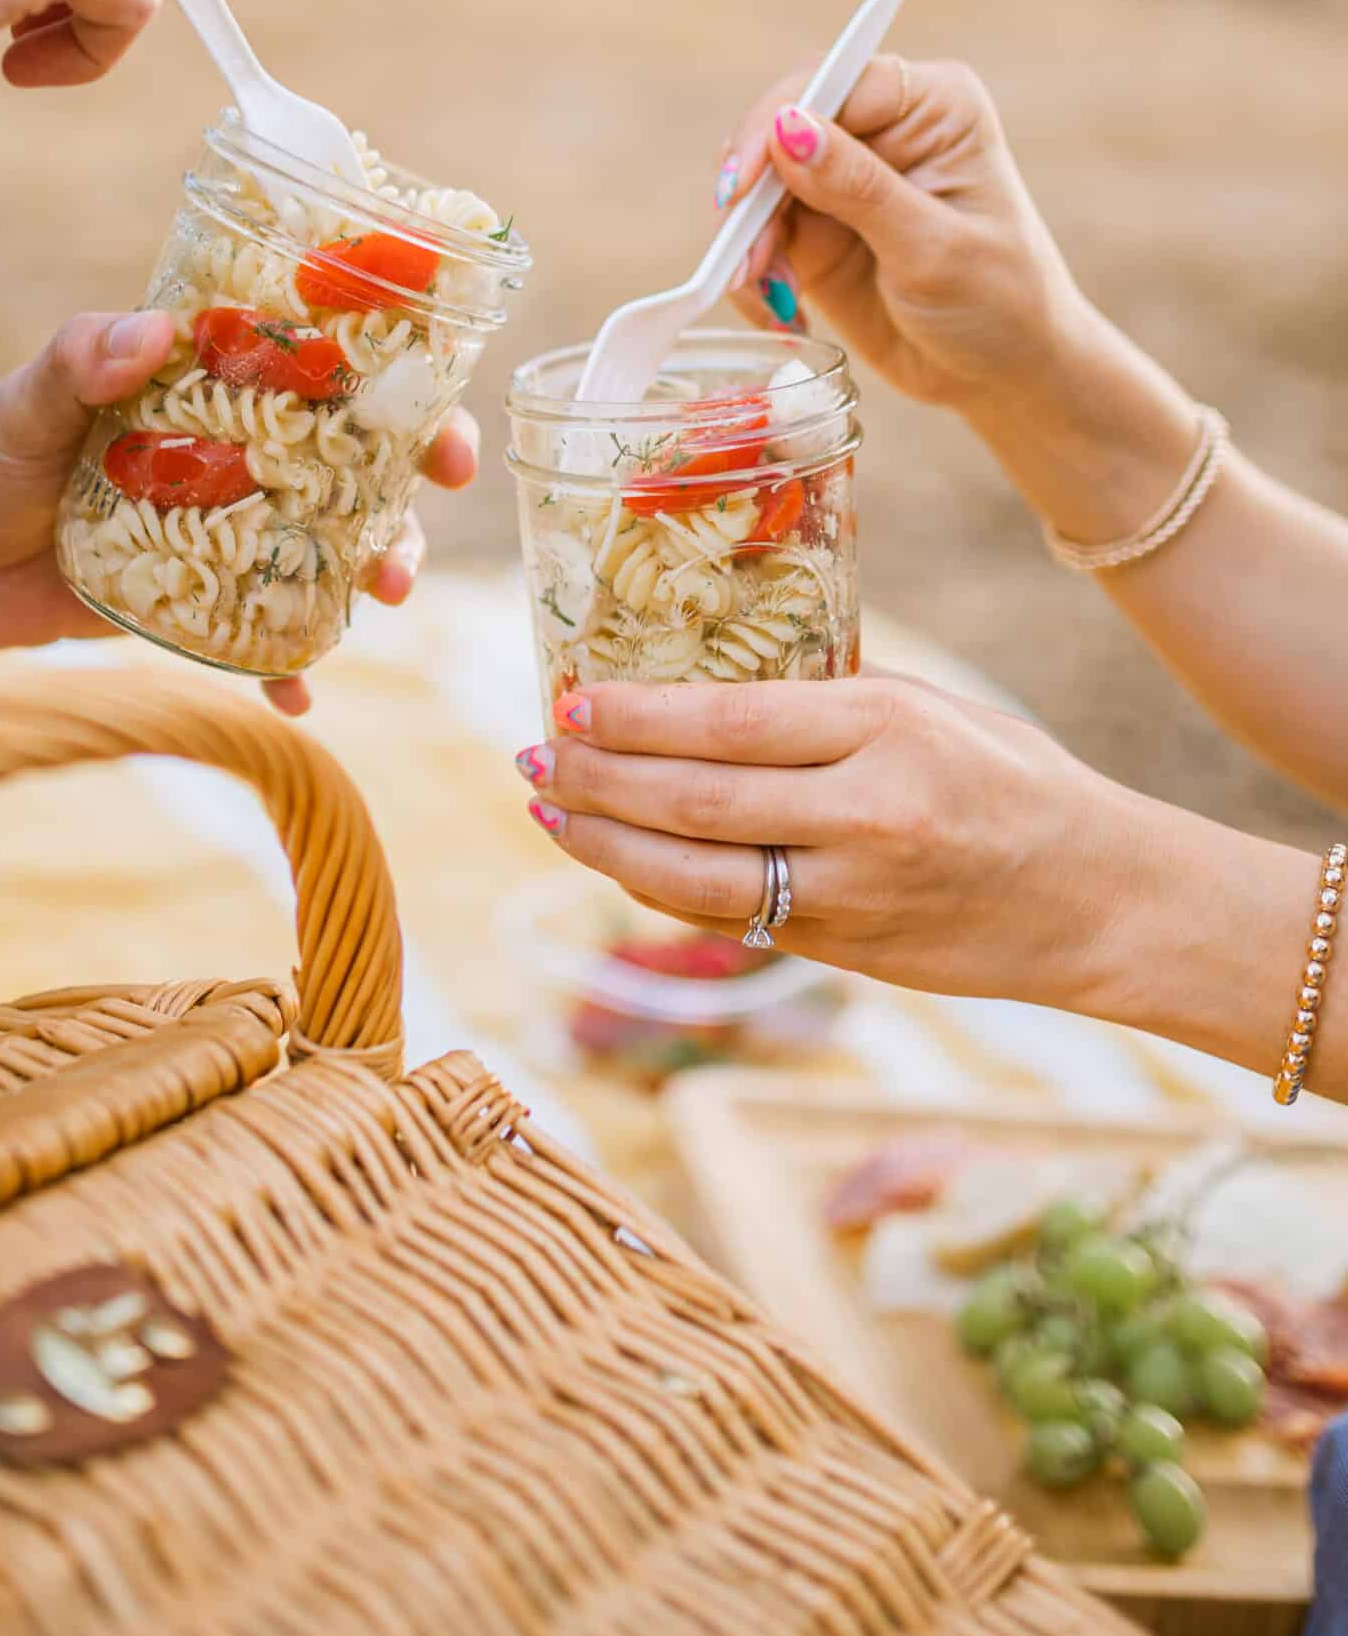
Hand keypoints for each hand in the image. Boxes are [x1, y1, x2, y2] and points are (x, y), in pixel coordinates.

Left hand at [0, 310, 476, 711]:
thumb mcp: (26, 401)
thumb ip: (80, 361)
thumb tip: (150, 334)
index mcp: (212, 389)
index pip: (324, 375)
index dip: (399, 390)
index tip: (438, 415)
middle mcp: (236, 458)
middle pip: (352, 469)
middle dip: (408, 489)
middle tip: (432, 504)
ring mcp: (224, 533)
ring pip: (325, 552)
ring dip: (369, 571)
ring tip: (384, 594)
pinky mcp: (197, 604)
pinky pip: (262, 640)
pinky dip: (289, 667)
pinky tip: (301, 695)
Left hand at [515, 675, 1145, 1009]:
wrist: (1101, 898)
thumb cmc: (1013, 781)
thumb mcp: (929, 709)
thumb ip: (825, 700)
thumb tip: (699, 683)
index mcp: (886, 730)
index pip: (727, 724)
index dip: (634, 718)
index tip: (569, 701)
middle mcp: (865, 815)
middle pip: (693, 802)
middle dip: (597, 780)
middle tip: (534, 756)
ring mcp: (853, 895)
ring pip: (694, 878)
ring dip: (605, 845)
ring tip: (550, 812)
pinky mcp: (845, 951)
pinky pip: (729, 919)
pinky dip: (659, 890)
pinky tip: (617, 858)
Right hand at [713, 53, 1085, 420]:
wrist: (1004, 377)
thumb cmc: (1001, 304)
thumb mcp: (934, 250)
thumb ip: (860, 188)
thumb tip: (787, 128)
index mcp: (934, 107)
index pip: (837, 83)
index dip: (776, 121)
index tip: (741, 186)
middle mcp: (885, 129)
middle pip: (782, 125)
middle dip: (752, 194)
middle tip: (743, 261)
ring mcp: (844, 178)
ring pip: (759, 184)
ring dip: (747, 242)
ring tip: (768, 298)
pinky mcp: (817, 229)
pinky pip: (757, 235)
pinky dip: (753, 274)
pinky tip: (783, 315)